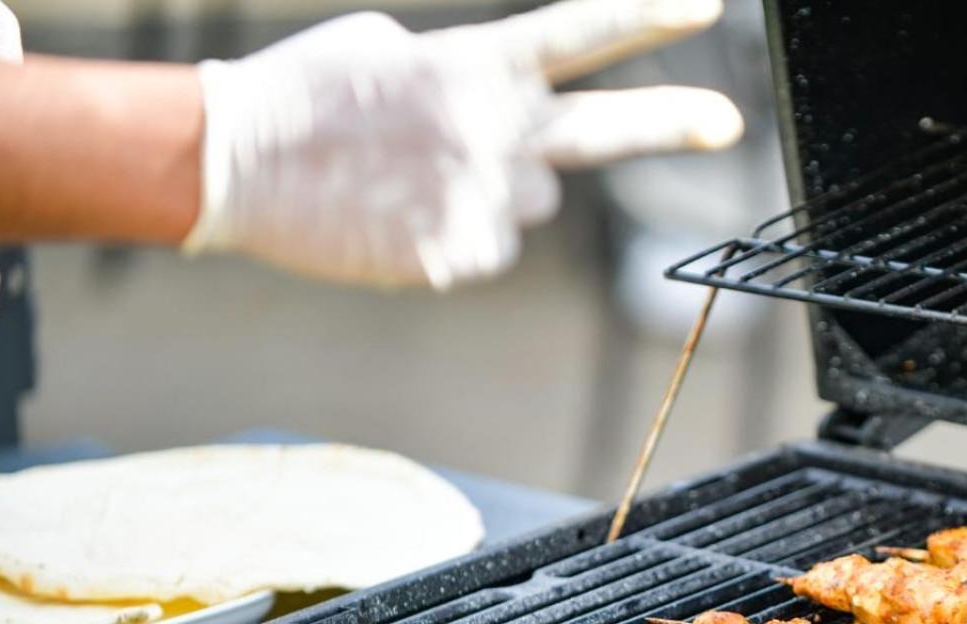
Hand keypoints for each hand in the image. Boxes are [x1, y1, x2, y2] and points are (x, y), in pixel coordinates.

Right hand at [183, 0, 741, 288]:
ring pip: (530, 204)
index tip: (709, 6)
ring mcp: (487, 198)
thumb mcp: (386, 50)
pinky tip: (400, 220)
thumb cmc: (304, 99)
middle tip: (729, 123)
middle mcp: (500, 133)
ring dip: (492, 194)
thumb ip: (458, 71)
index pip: (582, 35)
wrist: (237, 162)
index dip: (649, 17)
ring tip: (415, 181)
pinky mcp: (465, 256)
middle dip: (675, 123)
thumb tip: (493, 98)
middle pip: (605, 131)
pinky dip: (452, 239)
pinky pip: (485, 248)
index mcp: (479, 69)